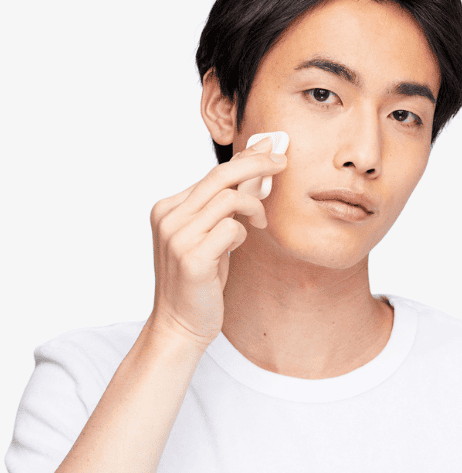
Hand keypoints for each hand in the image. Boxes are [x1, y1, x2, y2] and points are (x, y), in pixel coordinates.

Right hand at [148, 137, 285, 347]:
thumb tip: (253, 169)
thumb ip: (225, 204)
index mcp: (167, 208)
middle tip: (283, 161)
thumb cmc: (199, 279)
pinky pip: (232, 228)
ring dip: (254, 207)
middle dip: (257, 163)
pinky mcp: (192, 258)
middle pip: (220, 176)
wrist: (179, 324)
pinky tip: (238, 246)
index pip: (212, 173)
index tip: (270, 148)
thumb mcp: (210, 234)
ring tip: (259, 223)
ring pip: (229, 198)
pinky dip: (243, 233)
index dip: (245, 159)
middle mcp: (168, 217)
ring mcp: (177, 237)